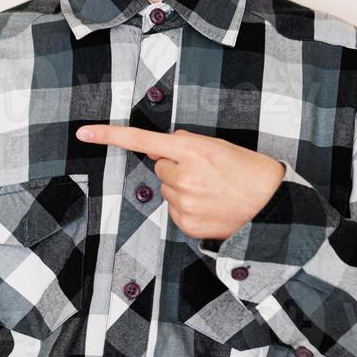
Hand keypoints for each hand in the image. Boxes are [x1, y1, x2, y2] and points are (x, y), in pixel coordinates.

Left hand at [74, 124, 285, 240]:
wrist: (273, 207)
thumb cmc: (249, 172)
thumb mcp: (220, 146)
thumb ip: (187, 143)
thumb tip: (162, 144)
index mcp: (192, 151)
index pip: (142, 140)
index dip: (109, 136)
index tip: (83, 133)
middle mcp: (183, 176)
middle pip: (159, 166)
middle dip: (176, 168)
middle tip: (207, 174)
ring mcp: (183, 203)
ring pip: (167, 190)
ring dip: (183, 189)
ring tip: (213, 191)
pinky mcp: (185, 224)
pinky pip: (174, 211)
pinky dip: (188, 208)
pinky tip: (210, 207)